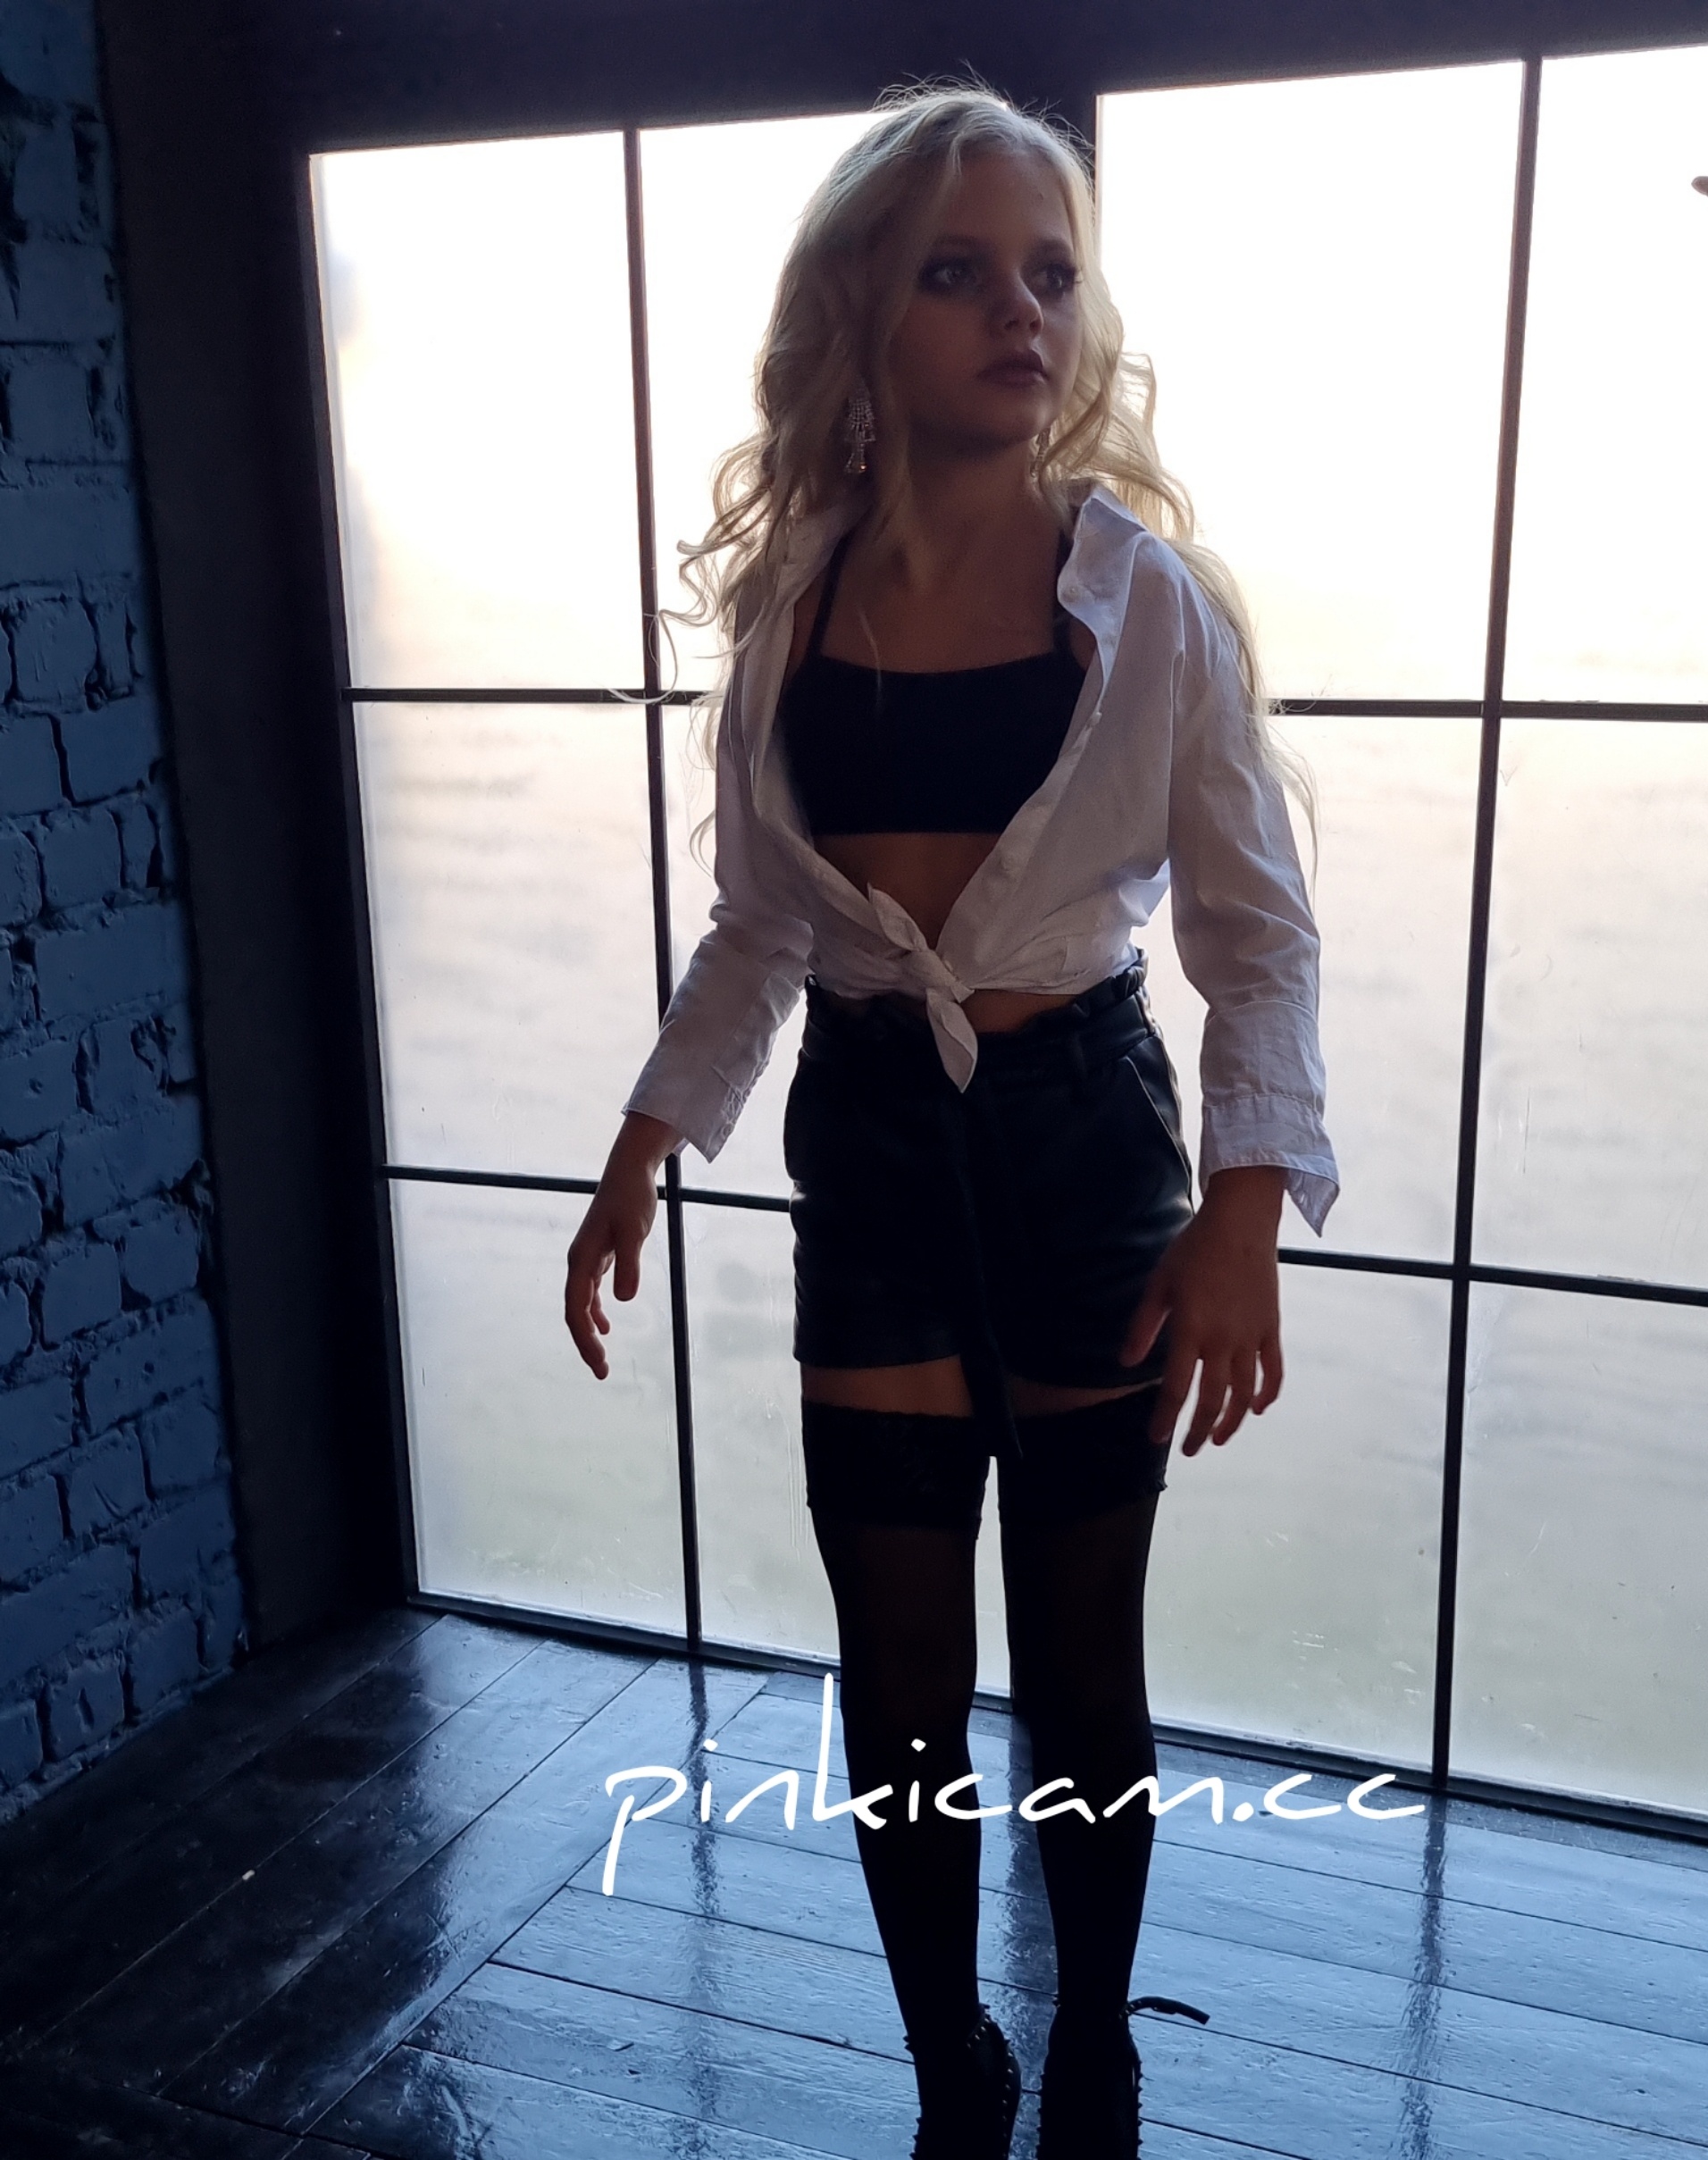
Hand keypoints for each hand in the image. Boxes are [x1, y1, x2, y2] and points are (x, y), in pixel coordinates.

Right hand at [563, 1113, 679, 1379]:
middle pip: (575, 1312)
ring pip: (581, 1305)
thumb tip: (623, 1301)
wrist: (629, 1171)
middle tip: (602, 1372)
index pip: (576, 1309)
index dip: (584, 1338)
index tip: (599, 1361)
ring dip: (589, 1332)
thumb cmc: (631, 1198)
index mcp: (582, 1260)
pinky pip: (590, 1292)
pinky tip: (606, 1326)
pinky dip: (595, 1312)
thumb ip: (629, 1264)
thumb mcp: (635, 1231)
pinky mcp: (599, 1256)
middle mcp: (579, 1263)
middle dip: (585, 1344)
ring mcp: (587, 1260)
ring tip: (601, 1359)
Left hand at [1118, 1166, 1285, 1455]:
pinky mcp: (1271, 1329)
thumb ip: (1142, 1327)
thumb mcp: (1158, 1285)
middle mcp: (1223, 1341)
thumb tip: (1126, 1364)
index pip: (1175, 1387)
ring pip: (1244, 1393)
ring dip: (1232, 1421)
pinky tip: (1256, 1408)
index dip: (1165, 1417)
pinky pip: (1273, 1371)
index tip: (1157, 1439)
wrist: (1241, 1223)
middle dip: (1200, 1430)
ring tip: (1220, 1438)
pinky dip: (1267, 1394)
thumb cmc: (1193, 1250)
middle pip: (1212, 1399)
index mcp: (1191, 1330)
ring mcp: (1251, 1337)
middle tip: (1189, 1449)